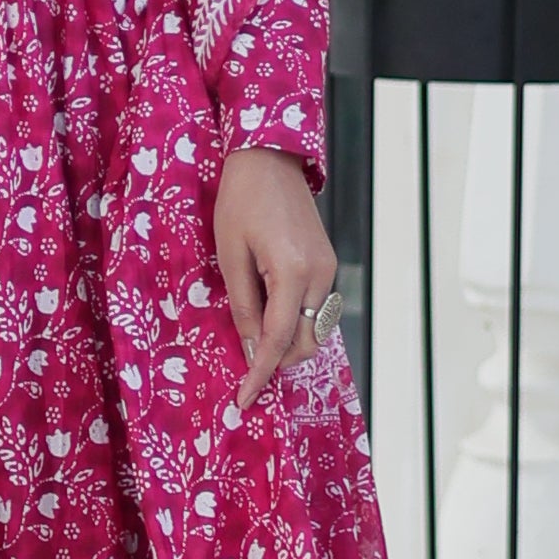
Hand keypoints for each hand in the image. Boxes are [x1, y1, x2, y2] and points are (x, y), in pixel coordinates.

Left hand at [213, 146, 339, 414]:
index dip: (260, 373)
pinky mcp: (328, 264)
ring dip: (287, 346)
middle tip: (245, 375)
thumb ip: (244, 305)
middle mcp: (319, 275)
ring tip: (254, 349)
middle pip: (305, 342)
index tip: (245, 399)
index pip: (278, 338)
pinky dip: (295, 324)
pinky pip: (315, 309)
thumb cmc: (241, 201)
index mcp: (292, 271)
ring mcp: (329, 270)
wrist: (269, 159)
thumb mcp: (230, 255)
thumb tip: (251, 350)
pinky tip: (269, 322)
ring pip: (315, 329)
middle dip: (276, 364)